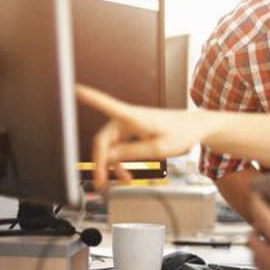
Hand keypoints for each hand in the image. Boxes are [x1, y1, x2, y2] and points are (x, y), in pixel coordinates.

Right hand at [76, 85, 212, 187]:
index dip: (89, 97)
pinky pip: (120, 148)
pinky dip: (121, 161)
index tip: (74, 88)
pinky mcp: (133, 131)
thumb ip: (131, 153)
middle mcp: (128, 119)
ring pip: (111, 147)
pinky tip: (126, 174)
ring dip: (112, 165)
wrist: (195, 128)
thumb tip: (107, 158)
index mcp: (133, 117)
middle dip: (101, 162)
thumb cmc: (181, 133)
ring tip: (120, 181)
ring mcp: (130, 125)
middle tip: (101, 181)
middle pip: (103, 140)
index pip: (106, 104)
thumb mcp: (157, 149)